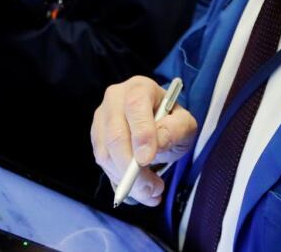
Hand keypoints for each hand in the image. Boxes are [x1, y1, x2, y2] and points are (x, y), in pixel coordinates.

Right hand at [91, 76, 197, 206]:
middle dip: (132, 168)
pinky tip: (138, 189)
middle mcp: (114, 99)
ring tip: (152, 193)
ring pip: (105, 154)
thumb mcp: (184, 124)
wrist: (157, 123)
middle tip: (152, 190)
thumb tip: (156, 145)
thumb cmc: (171, 121)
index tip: (147, 160)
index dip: (141, 134)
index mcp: (140, 88)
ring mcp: (101, 118)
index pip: (136, 107)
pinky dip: (119, 182)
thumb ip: (175, 130)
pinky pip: (103, 165)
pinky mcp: (96, 138)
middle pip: (115, 135)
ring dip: (127, 180)